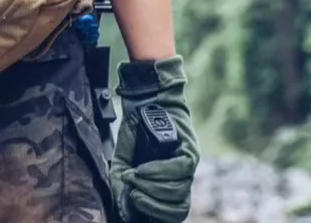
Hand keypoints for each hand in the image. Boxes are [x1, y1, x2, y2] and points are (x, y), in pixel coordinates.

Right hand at [111, 57, 199, 222]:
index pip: (174, 210)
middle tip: (133, 196)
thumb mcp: (126, 158)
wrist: (143, 98)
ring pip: (177, 190)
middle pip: (177, 206)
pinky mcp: (189, 149)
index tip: (134, 204)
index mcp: (171, 179)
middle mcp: (184, 174)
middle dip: (153, 205)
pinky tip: (142, 171)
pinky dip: (157, 173)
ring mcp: (189, 163)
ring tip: (133, 179)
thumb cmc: (136, 128)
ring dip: (152, 188)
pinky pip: (178, 170)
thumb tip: (120, 203)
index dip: (155, 213)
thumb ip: (124, 179)